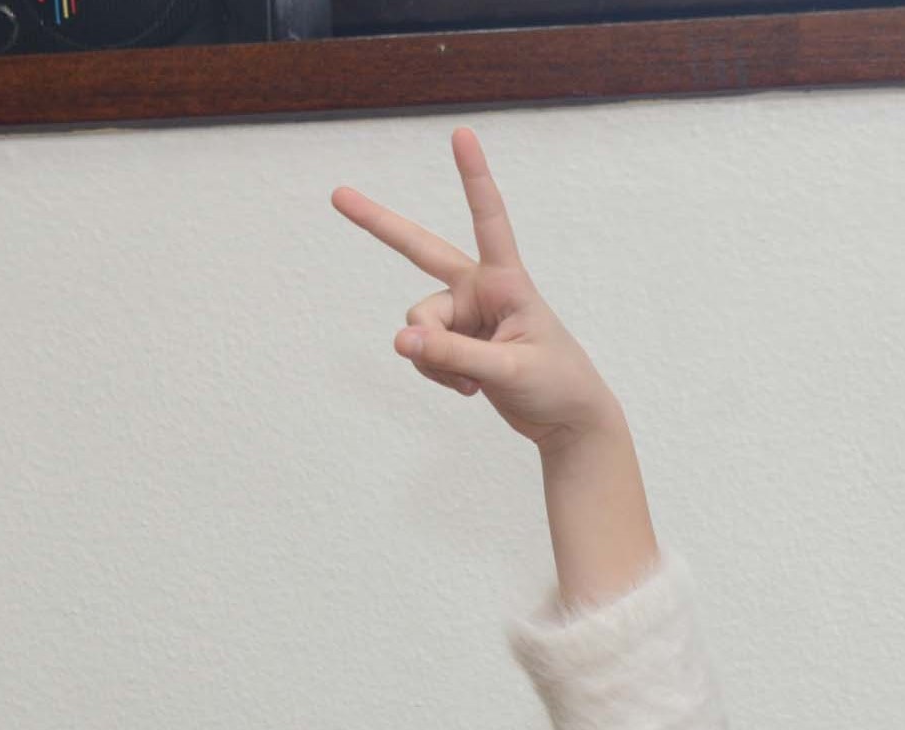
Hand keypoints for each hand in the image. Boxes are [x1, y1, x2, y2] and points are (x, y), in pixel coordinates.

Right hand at [334, 127, 620, 449]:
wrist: (566, 421)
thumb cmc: (556, 385)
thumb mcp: (508, 371)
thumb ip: (454, 356)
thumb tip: (399, 342)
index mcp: (505, 281)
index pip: (488, 219)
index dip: (473, 177)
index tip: (461, 133)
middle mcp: (480, 289)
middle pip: (420, 250)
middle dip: (378, 224)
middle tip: (337, 195)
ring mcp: (465, 316)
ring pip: (419, 326)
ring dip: (433, 359)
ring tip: (472, 382)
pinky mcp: (456, 342)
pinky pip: (423, 353)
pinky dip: (436, 373)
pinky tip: (469, 388)